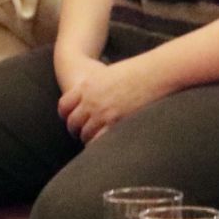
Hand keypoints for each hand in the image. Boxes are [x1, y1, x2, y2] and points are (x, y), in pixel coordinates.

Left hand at [56, 55, 175, 142]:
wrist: (155, 73)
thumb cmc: (137, 72)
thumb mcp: (110, 74)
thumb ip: (98, 86)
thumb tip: (96, 94)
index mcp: (87, 86)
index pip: (64, 106)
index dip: (66, 115)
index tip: (71, 120)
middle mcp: (91, 100)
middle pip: (73, 122)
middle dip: (76, 130)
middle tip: (81, 135)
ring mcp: (102, 113)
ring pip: (85, 134)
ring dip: (88, 139)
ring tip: (95, 142)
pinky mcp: (115, 123)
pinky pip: (98, 140)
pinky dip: (98, 145)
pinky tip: (103, 147)